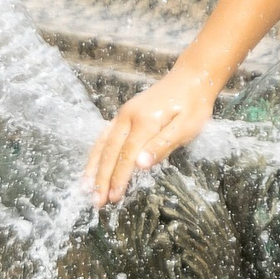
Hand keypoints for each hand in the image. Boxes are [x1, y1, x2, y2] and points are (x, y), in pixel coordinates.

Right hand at [85, 64, 220, 206]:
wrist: (191, 76)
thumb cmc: (194, 104)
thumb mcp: (187, 126)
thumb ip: (162, 145)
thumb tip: (140, 165)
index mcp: (145, 120)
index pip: (127, 155)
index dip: (119, 178)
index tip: (113, 198)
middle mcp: (128, 116)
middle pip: (110, 151)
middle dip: (101, 178)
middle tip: (95, 202)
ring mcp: (124, 113)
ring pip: (102, 143)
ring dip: (93, 167)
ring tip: (85, 188)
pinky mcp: (124, 114)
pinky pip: (105, 135)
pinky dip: (97, 152)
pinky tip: (92, 165)